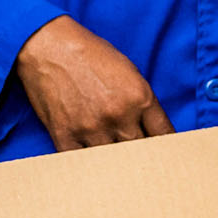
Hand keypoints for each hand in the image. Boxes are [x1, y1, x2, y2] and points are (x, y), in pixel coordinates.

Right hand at [15, 16, 174, 150]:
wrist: (50, 48)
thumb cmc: (91, 55)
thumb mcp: (129, 72)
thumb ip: (143, 103)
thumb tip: (153, 130)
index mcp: (140, 97)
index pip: (164, 135)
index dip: (167, 147)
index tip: (165, 154)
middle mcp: (119, 115)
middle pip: (141, 152)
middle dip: (143, 156)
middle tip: (143, 164)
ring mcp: (91, 128)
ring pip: (114, 161)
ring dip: (117, 163)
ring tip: (118, 168)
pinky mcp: (66, 136)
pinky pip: (84, 163)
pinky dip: (90, 165)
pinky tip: (93, 165)